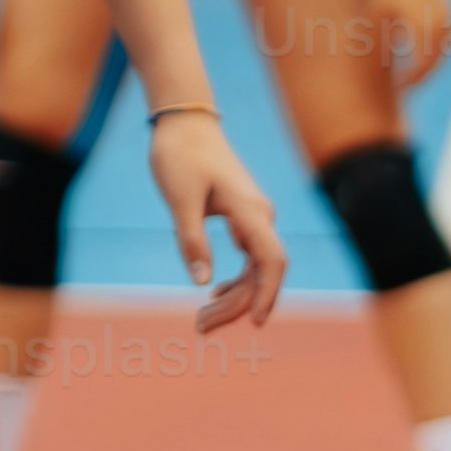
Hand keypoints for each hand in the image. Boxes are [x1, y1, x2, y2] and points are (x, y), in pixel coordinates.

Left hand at [147, 108, 292, 332]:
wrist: (185, 122)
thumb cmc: (179, 155)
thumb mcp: (179, 198)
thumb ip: (191, 239)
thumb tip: (202, 284)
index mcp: (250, 211)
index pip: (271, 261)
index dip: (266, 294)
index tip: (254, 322)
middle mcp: (260, 216)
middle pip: (262, 272)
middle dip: (237, 304)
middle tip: (201, 328)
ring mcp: (254, 217)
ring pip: (255, 267)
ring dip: (234, 295)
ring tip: (202, 321)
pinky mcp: (243, 216)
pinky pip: (248, 257)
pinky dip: (234, 279)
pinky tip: (214, 294)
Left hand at [373, 0, 450, 81]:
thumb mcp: (378, 12)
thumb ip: (378, 40)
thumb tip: (374, 66)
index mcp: (425, 31)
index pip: (421, 68)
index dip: (411, 81)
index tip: (398, 89)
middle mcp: (442, 27)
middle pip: (436, 63)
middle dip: (421, 76)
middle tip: (406, 86)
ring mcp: (449, 18)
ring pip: (443, 50)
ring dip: (430, 63)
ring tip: (412, 71)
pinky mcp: (450, 9)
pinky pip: (445, 37)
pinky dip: (434, 47)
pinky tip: (418, 49)